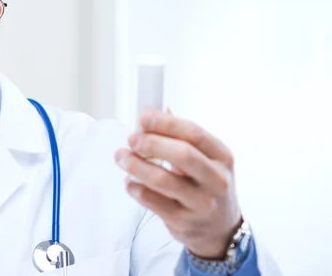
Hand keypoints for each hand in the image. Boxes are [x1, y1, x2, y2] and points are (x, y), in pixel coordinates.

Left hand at [115, 110, 241, 258]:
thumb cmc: (206, 186)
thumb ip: (181, 138)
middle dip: (151, 143)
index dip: (166, 123)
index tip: (143, 118)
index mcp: (222, 157)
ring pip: (163, 180)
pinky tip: (129, 181)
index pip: (194, 133)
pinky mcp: (184, 221)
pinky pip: (153, 202)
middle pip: (182, 154)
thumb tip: (151, 115)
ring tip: (122, 157)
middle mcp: (217, 180)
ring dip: (136, 165)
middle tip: (132, 139)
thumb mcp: (206, 160)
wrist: (220, 229)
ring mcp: (201, 203)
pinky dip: (136, 188)